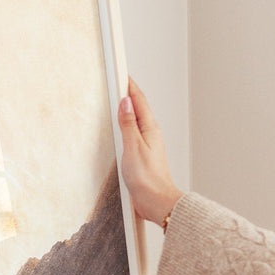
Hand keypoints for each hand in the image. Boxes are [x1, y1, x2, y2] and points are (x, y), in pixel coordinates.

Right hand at [118, 77, 183, 224]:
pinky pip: (133, 133)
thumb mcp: (133, 148)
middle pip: (138, 107)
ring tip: (118, 98)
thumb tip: (125, 102)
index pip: (138, 100)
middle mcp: (150, 134)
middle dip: (128, 93)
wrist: (157, 202)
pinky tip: (121, 127)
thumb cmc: (147, 179)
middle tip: (118, 80)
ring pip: (136, 120)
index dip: (129, 85)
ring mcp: (147, 144)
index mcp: (150, 129)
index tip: (121, 72)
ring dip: (127, 108)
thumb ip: (128, 124)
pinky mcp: (142, 155)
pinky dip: (126, 125)